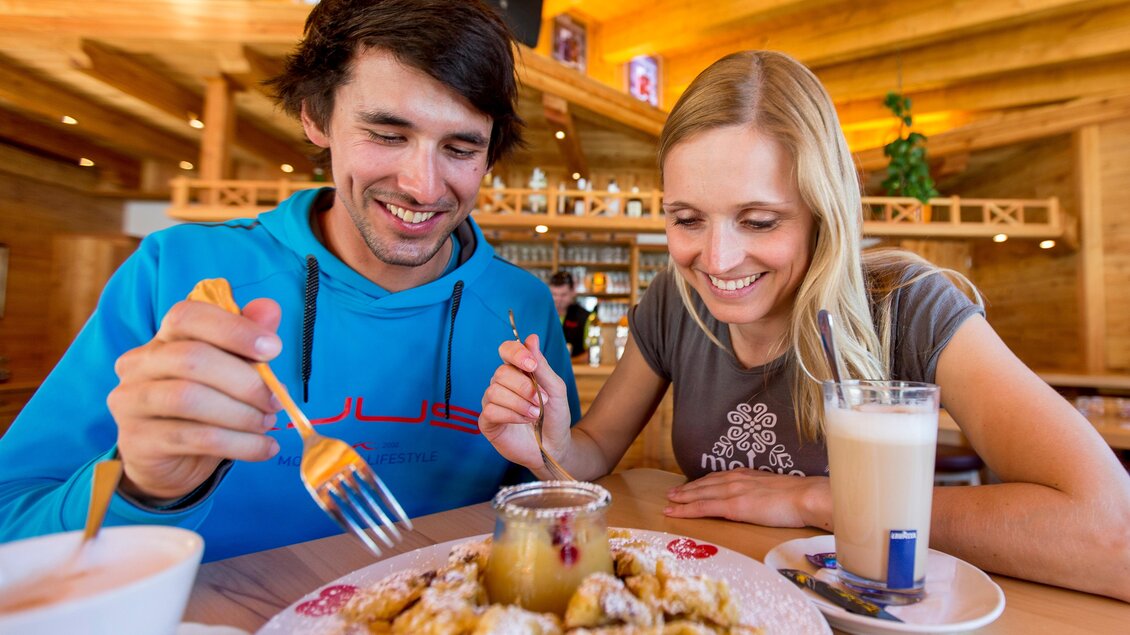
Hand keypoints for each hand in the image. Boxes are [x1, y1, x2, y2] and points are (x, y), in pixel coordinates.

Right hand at [108, 296, 283, 501]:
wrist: (170, 461)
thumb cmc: (204, 408)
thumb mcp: (230, 371)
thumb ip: (246, 340)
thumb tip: (270, 308)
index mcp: (163, 338)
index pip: (187, 316)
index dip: (233, 328)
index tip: (274, 348)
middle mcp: (139, 364)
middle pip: (192, 358)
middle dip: (245, 380)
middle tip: (276, 400)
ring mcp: (131, 402)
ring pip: (189, 399)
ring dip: (241, 414)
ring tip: (267, 423)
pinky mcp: (137, 440)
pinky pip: (194, 438)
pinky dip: (239, 443)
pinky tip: (264, 447)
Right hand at [479, 334, 572, 473]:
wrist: (555, 447)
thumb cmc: (555, 417)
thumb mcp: (555, 389)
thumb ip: (542, 366)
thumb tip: (531, 338)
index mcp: (518, 372)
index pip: (506, 350)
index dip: (516, 354)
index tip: (531, 365)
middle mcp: (502, 384)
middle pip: (501, 373)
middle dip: (524, 387)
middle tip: (541, 401)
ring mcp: (493, 402)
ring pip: (495, 391)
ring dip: (520, 403)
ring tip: (536, 414)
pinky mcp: (487, 422)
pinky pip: (490, 410)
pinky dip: (511, 415)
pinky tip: (524, 421)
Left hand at [665, 469, 832, 529]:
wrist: (806, 496)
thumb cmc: (799, 496)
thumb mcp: (775, 489)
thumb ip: (762, 492)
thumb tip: (760, 499)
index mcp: (747, 475)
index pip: (718, 478)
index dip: (702, 482)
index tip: (690, 486)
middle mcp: (736, 479)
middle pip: (704, 484)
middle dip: (687, 489)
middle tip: (671, 493)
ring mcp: (733, 492)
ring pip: (699, 494)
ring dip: (682, 498)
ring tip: (669, 501)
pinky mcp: (733, 506)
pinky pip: (703, 507)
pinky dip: (686, 509)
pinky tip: (674, 512)